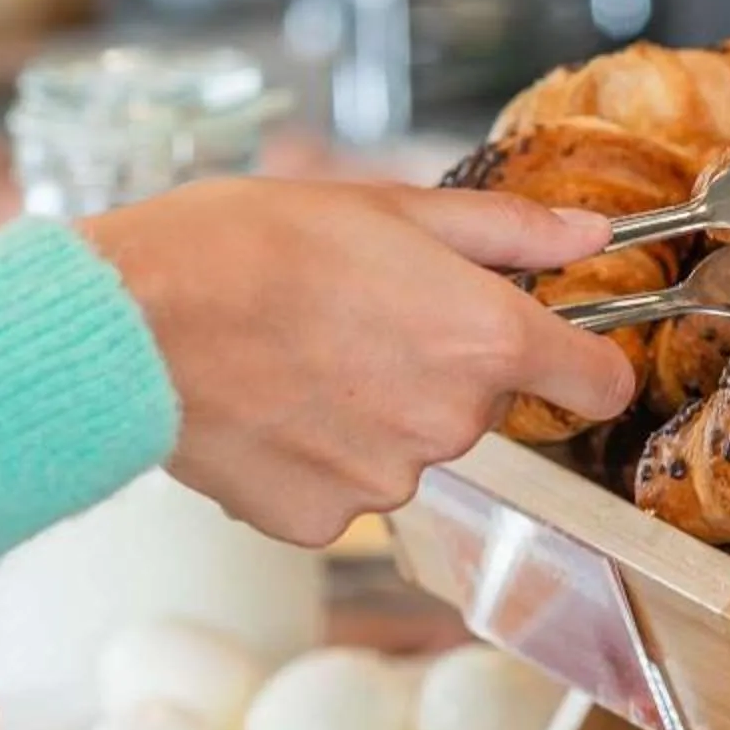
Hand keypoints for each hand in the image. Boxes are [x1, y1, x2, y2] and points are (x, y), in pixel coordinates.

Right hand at [84, 179, 635, 545]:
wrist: (131, 322)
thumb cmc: (247, 245)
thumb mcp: (388, 206)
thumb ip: (508, 230)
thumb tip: (591, 234)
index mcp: (485, 339)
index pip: (598, 381)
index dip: (584, 361)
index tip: (558, 348)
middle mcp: (451, 423)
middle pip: (482, 402)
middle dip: (436, 364)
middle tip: (356, 315)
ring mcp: (387, 483)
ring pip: (408, 446)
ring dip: (370, 411)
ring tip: (295, 357)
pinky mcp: (322, 524)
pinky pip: (343, 490)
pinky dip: (314, 457)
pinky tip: (267, 407)